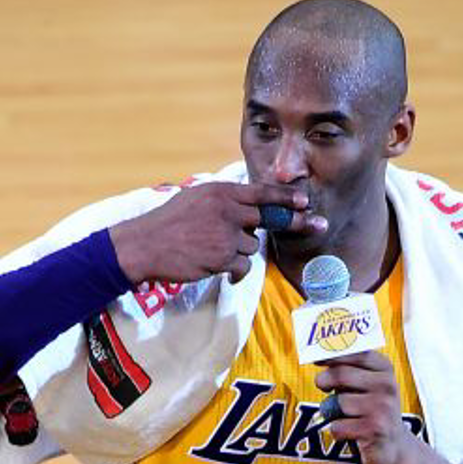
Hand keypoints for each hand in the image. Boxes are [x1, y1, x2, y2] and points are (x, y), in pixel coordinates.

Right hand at [109, 182, 325, 283]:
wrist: (144, 245)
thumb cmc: (167, 223)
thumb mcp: (195, 199)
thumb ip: (223, 201)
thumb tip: (249, 206)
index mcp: (220, 192)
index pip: (261, 192)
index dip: (286, 197)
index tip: (305, 202)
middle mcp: (227, 209)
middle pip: (270, 218)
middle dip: (294, 222)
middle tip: (318, 224)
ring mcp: (225, 233)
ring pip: (252, 246)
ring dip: (239, 252)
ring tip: (213, 252)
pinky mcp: (222, 257)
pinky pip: (242, 266)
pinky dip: (234, 271)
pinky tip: (217, 269)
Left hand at [315, 351, 417, 463]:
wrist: (395, 446)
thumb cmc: (373, 411)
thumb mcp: (366, 384)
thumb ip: (347, 369)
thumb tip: (319, 355)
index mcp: (384, 369)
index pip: (356, 353)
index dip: (333, 353)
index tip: (316, 357)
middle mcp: (386, 386)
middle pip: (341, 374)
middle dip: (325, 380)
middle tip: (323, 386)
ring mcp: (382, 408)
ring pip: (339, 402)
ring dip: (333, 411)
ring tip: (345, 416)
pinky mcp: (375, 430)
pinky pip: (338, 426)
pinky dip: (337, 431)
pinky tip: (350, 433)